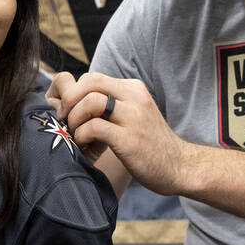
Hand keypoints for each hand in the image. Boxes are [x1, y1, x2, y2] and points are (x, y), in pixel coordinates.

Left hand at [50, 71, 190, 195]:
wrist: (179, 167)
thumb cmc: (150, 144)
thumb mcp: (135, 114)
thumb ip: (113, 105)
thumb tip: (78, 102)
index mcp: (134, 89)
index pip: (93, 78)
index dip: (74, 92)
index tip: (68, 110)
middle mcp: (134, 98)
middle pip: (90, 82)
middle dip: (69, 100)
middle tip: (64, 118)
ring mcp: (133, 117)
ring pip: (90, 102)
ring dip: (74, 118)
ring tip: (75, 133)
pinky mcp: (129, 139)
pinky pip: (94, 127)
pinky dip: (82, 135)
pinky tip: (84, 145)